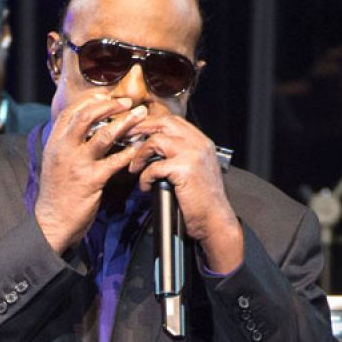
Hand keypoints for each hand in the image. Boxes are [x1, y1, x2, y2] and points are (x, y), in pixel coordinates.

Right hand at [36, 93, 147, 253]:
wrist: (52, 220)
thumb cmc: (58, 191)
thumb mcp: (56, 161)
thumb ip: (68, 143)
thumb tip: (87, 128)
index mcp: (54, 142)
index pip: (71, 112)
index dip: (90, 100)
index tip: (106, 94)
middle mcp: (63, 149)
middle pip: (86, 116)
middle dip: (109, 105)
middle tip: (127, 102)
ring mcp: (77, 164)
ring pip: (103, 136)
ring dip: (125, 123)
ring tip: (139, 116)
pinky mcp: (91, 180)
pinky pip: (114, 161)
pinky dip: (129, 152)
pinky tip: (140, 147)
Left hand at [124, 114, 241, 271]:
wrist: (215, 220)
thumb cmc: (204, 200)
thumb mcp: (197, 169)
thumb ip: (181, 154)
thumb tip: (155, 146)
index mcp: (202, 142)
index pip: (173, 121)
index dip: (151, 123)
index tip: (136, 130)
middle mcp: (199, 144)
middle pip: (163, 123)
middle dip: (140, 129)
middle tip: (126, 138)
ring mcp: (192, 154)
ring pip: (156, 141)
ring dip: (140, 154)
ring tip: (134, 167)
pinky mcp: (184, 169)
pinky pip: (154, 166)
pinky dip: (145, 177)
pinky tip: (146, 186)